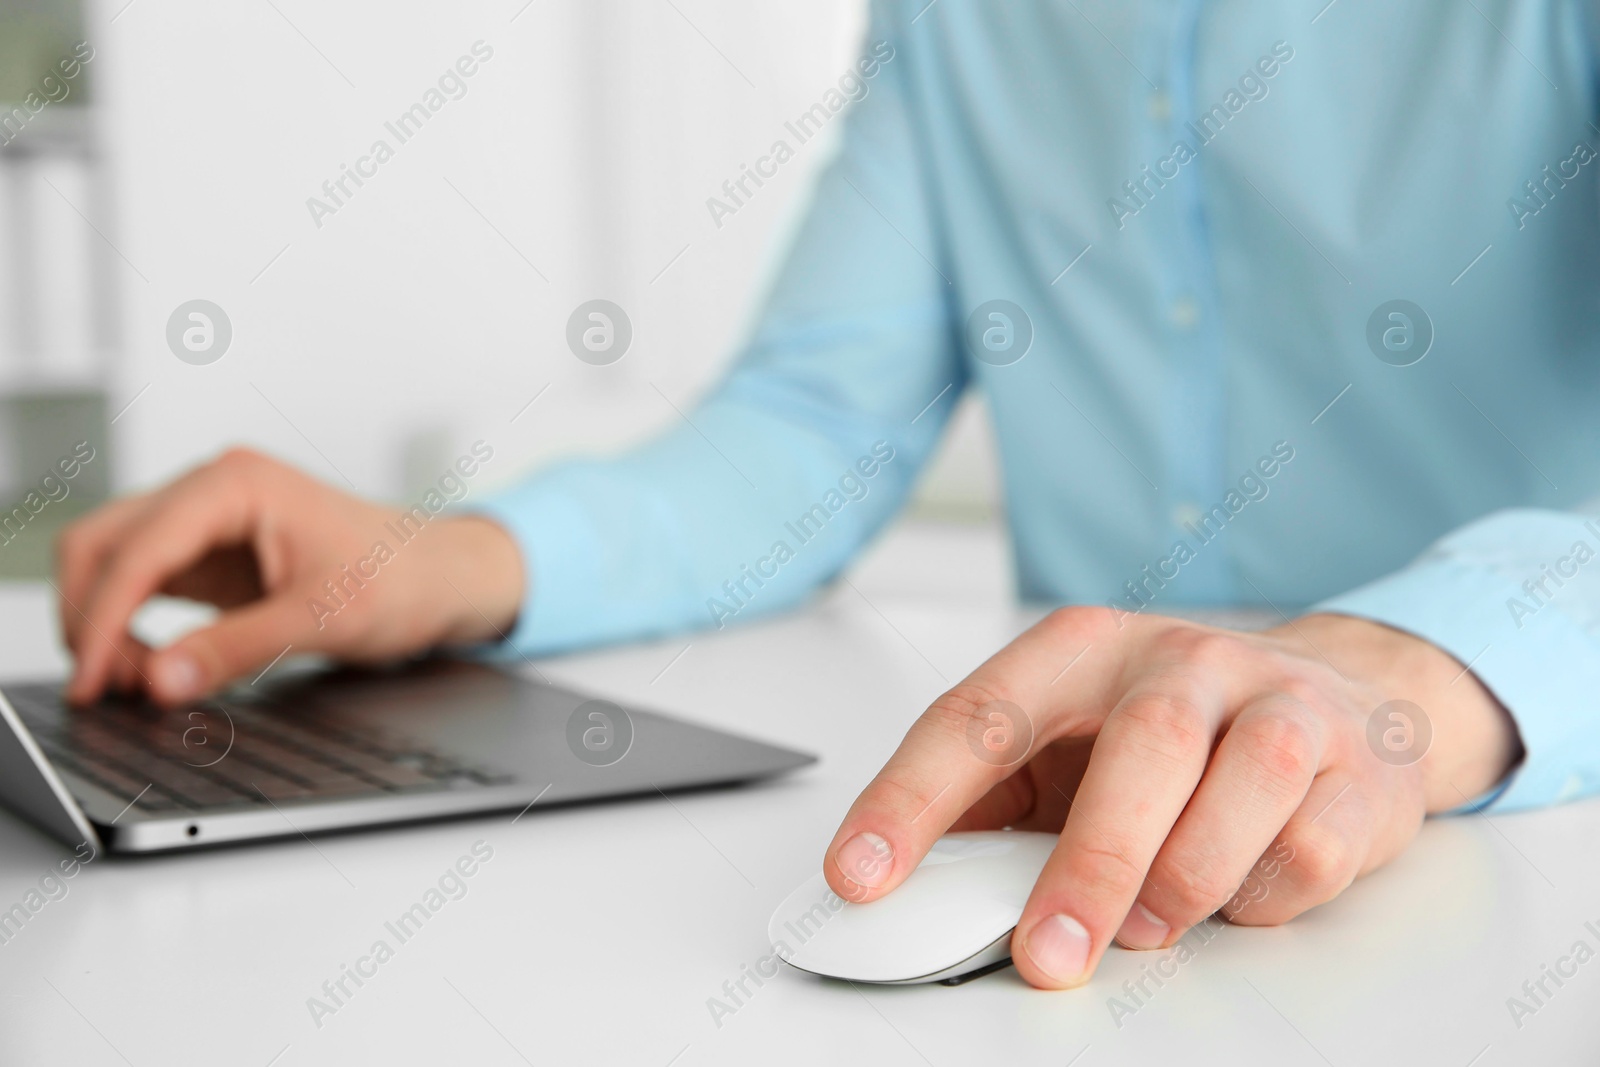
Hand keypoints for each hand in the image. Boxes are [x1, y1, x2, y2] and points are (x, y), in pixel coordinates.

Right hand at [56, 448, 523, 705]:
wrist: (442, 575)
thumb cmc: (403, 578)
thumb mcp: (325, 620)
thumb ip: (237, 649)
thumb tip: (159, 681)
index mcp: (238, 484)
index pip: (137, 549)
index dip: (102, 620)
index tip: (94, 681)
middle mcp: (213, 488)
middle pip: (103, 544)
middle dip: (92, 617)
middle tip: (110, 689)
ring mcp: (207, 518)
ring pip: (112, 561)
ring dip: (105, 621)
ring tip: (136, 684)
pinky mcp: (210, 550)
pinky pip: (141, 581)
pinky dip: (129, 624)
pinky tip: (150, 668)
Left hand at [823, 607, 1522, 988]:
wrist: (1337, 698)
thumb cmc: (1174, 733)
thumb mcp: (1068, 743)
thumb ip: (1001, 801)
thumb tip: (917, 885)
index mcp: (1078, 650)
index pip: (979, 716)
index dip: (911, 799)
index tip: (861, 875)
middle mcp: (1178, 660)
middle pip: (1140, 747)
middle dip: (1089, 866)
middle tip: (1045, 956)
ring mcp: (1276, 702)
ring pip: (1245, 783)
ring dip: (1185, 880)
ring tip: (1144, 930)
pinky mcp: (1352, 765)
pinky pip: (1313, 844)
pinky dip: (1264, 896)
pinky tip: (1235, 897)